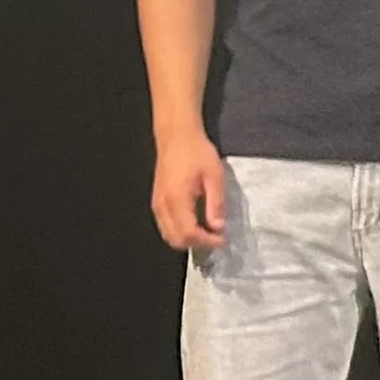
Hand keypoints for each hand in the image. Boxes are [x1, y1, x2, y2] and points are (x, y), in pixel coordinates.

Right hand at [151, 133, 229, 252]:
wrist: (176, 136)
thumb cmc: (197, 152)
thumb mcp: (214, 175)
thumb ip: (216, 203)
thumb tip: (218, 227)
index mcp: (176, 199)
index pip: (188, 233)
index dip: (206, 241)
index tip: (222, 239)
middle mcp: (162, 206)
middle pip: (175, 240)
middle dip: (197, 244)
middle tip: (215, 236)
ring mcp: (157, 204)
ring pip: (168, 235)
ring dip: (187, 239)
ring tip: (207, 231)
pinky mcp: (156, 202)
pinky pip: (165, 226)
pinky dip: (179, 231)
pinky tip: (195, 223)